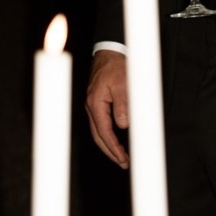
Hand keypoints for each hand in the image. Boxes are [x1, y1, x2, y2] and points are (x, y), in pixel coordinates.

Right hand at [86, 49, 128, 168]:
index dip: (114, 148)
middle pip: (97, 136)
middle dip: (110, 151)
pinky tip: (115, 139)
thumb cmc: (117, 66)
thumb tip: (123, 125)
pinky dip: (107, 135)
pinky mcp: (96, 102)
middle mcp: (91, 106)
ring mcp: (92, 104)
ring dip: (108, 145)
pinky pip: (100, 123)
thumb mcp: (123, 84)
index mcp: (95, 103)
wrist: (110, 51)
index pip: (104, 132)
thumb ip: (123, 104)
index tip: (123, 159)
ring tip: (121, 156)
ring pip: (98, 131)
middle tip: (123, 163)